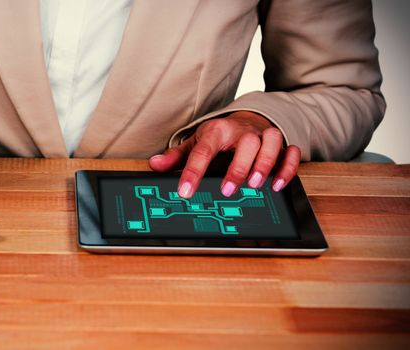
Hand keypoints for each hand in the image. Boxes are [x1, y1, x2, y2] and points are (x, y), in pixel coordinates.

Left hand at [148, 111, 300, 197]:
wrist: (246, 119)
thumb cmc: (219, 136)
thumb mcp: (196, 143)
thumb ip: (176, 156)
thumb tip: (154, 165)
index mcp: (217, 131)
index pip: (203, 151)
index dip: (193, 172)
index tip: (185, 192)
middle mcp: (242, 131)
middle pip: (245, 144)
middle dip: (238, 167)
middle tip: (228, 190)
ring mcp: (263, 136)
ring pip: (271, 143)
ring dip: (266, 164)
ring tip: (256, 185)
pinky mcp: (281, 144)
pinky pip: (290, 151)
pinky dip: (287, 166)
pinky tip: (277, 184)